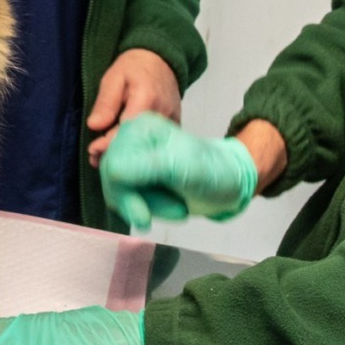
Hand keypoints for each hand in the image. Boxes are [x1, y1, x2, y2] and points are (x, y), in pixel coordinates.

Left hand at [87, 49, 180, 166]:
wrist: (161, 60)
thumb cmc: (134, 67)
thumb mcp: (113, 78)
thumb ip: (105, 102)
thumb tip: (94, 125)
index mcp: (146, 100)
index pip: (126, 131)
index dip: (108, 144)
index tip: (93, 150)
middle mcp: (161, 115)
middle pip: (137, 145)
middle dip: (114, 154)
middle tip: (94, 159)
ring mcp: (170, 123)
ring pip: (147, 147)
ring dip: (126, 156)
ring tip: (105, 159)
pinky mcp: (174, 128)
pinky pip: (157, 145)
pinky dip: (140, 150)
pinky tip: (125, 155)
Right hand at [99, 113, 256, 227]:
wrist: (231, 184)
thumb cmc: (212, 171)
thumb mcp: (181, 168)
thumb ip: (145, 167)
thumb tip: (112, 172)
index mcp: (139, 127)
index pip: (113, 163)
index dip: (125, 191)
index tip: (145, 216)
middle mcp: (131, 140)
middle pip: (112, 178)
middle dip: (140, 201)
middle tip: (176, 212)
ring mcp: (134, 158)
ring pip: (118, 192)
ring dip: (148, 207)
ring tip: (179, 209)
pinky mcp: (138, 176)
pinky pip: (127, 199)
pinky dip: (149, 209)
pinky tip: (172, 208)